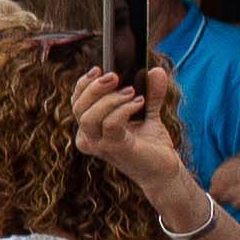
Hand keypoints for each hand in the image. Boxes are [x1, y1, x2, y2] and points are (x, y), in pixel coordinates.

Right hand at [68, 67, 185, 189]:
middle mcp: (89, 137)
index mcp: (90, 128)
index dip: (83, 84)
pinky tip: (139, 103)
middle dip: (95, 88)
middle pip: (78, 107)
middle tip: (115, 76)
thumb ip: (151, 93)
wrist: (163, 170)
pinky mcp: (113, 148)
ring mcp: (98, 145)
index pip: (77, 102)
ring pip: (88, 116)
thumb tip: (156, 71)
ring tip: (132, 92)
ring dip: (109, 99)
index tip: (98, 68)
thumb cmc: (151, 144)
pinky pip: (110, 123)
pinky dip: (124, 109)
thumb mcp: (148, 113)